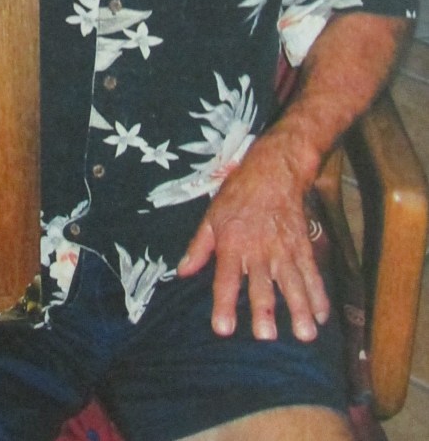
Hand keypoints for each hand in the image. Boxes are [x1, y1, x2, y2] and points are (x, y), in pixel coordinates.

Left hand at [177, 133, 329, 342]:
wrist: (273, 171)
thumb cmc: (238, 195)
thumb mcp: (211, 216)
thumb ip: (198, 248)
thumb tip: (182, 272)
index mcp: (232, 244)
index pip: (226, 279)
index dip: (224, 304)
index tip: (224, 329)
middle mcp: (258, 250)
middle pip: (261, 284)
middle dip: (264, 310)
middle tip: (266, 335)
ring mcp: (283, 249)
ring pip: (292, 283)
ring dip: (299, 309)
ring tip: (305, 334)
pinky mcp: (302, 247)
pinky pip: (312, 274)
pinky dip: (319, 295)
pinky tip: (322, 316)